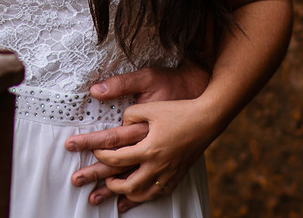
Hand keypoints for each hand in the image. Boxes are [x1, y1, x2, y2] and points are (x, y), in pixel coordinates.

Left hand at [89, 98, 217, 209]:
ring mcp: (170, 173)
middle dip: (111, 185)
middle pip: (129, 185)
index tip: (95, 151)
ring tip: (118, 187)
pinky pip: (161, 193)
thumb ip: (129, 115)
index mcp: (149, 149)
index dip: (101, 156)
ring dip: (128, 194)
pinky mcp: (179, 174)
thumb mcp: (149, 107)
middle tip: (103, 178)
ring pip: (145, 194)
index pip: (117, 159)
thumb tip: (119, 124)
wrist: (207, 119)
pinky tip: (142, 191)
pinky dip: (147, 195)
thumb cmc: (179, 111)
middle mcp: (159, 165)